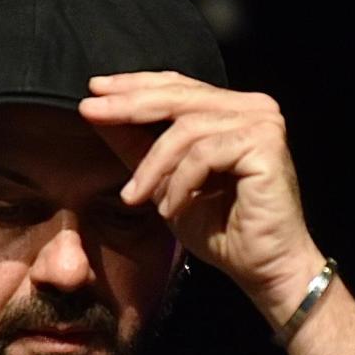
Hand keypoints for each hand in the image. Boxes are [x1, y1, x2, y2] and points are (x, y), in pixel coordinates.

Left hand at [78, 70, 325, 325]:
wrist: (263, 268)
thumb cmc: (221, 231)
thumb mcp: (165, 184)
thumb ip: (138, 147)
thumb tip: (98, 114)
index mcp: (231, 110)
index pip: (176, 87)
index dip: (134, 86)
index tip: (93, 91)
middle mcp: (251, 107)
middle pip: (177, 96)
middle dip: (128, 105)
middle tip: (90, 111)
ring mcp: (262, 122)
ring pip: (185, 129)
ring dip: (152, 167)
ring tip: (135, 198)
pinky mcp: (264, 143)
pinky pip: (203, 154)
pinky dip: (180, 183)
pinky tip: (171, 209)